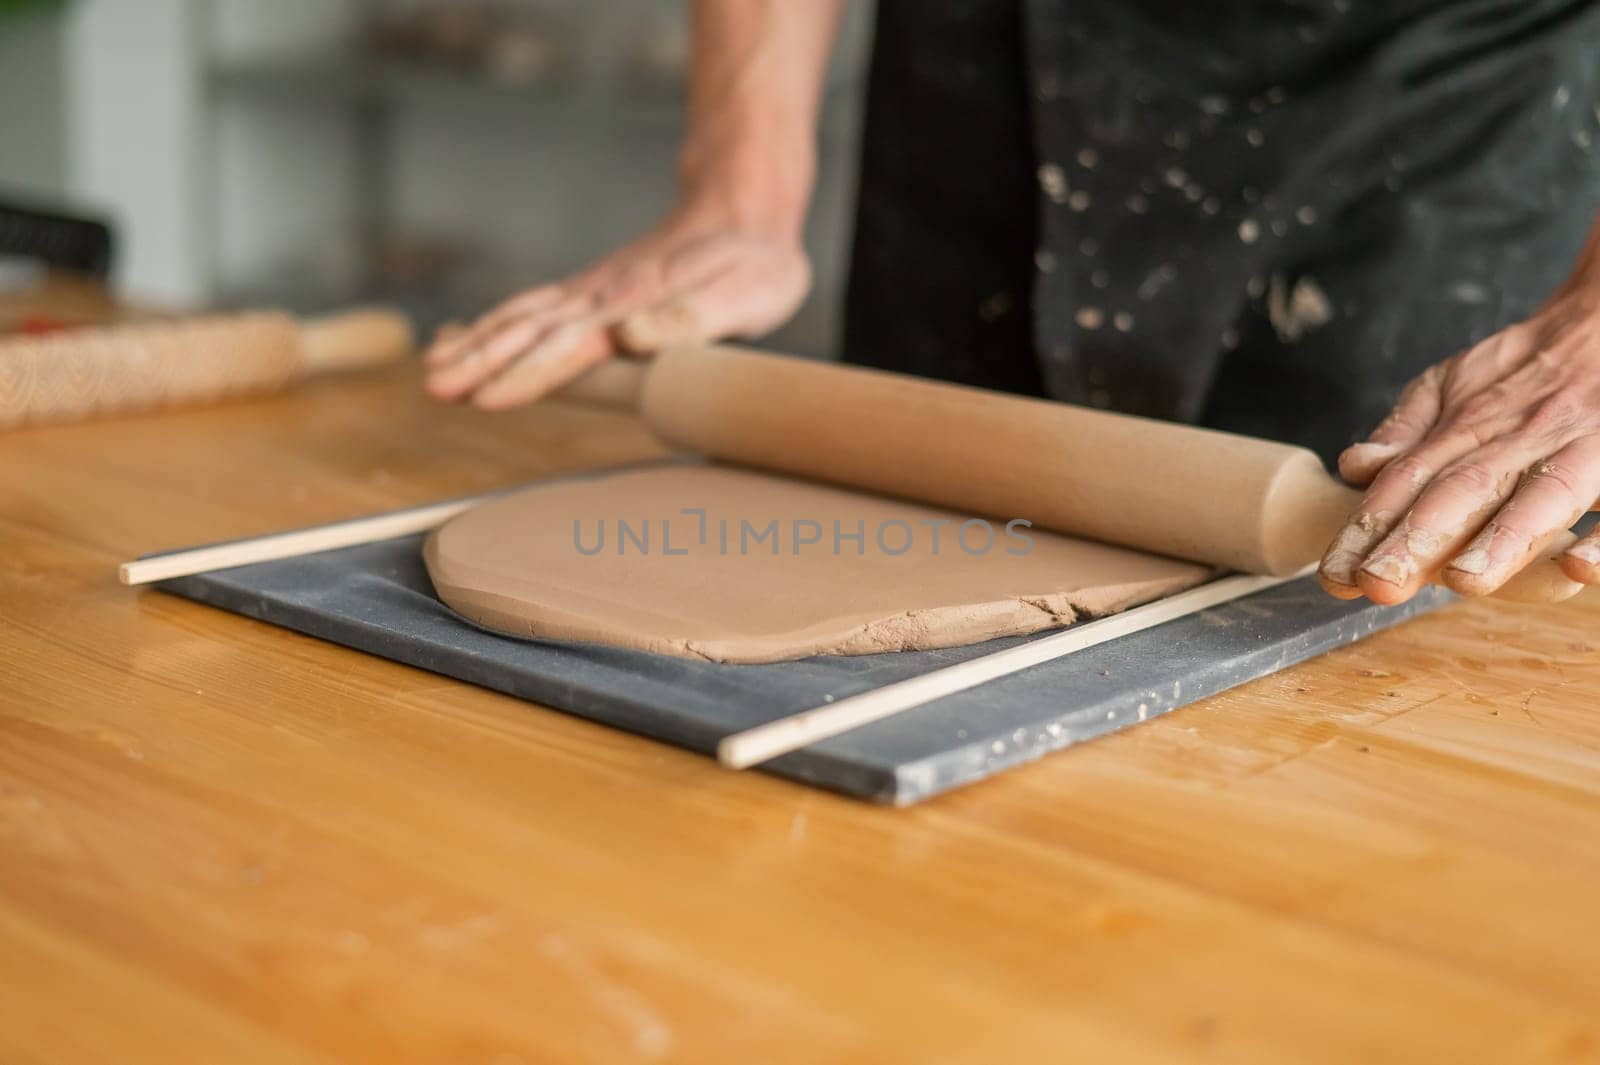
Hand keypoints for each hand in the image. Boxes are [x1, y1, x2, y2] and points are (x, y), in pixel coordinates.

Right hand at [423, 202, 810, 408]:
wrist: (742, 208)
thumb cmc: (753, 262)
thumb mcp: (743, 292)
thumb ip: (689, 318)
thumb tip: (629, 336)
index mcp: (633, 302)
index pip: (570, 344)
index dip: (528, 372)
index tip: (486, 397)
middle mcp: (601, 296)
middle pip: (529, 331)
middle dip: (480, 362)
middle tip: (434, 390)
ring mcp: (590, 292)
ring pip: (520, 318)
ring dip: (475, 346)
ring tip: (431, 374)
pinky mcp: (590, 292)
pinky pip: (529, 309)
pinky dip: (488, 325)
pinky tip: (458, 339)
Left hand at [1318, 288, 1599, 603]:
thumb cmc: (1526, 368)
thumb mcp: (1454, 382)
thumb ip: (1406, 430)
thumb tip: (1354, 466)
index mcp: (1467, 427)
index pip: (1407, 481)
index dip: (1368, 527)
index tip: (1334, 574)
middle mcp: (1519, 439)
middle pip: (1465, 492)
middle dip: (1419, 539)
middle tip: (1378, 584)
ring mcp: (1581, 447)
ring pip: (1542, 495)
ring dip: (1503, 539)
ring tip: (1464, 580)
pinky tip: (1579, 568)